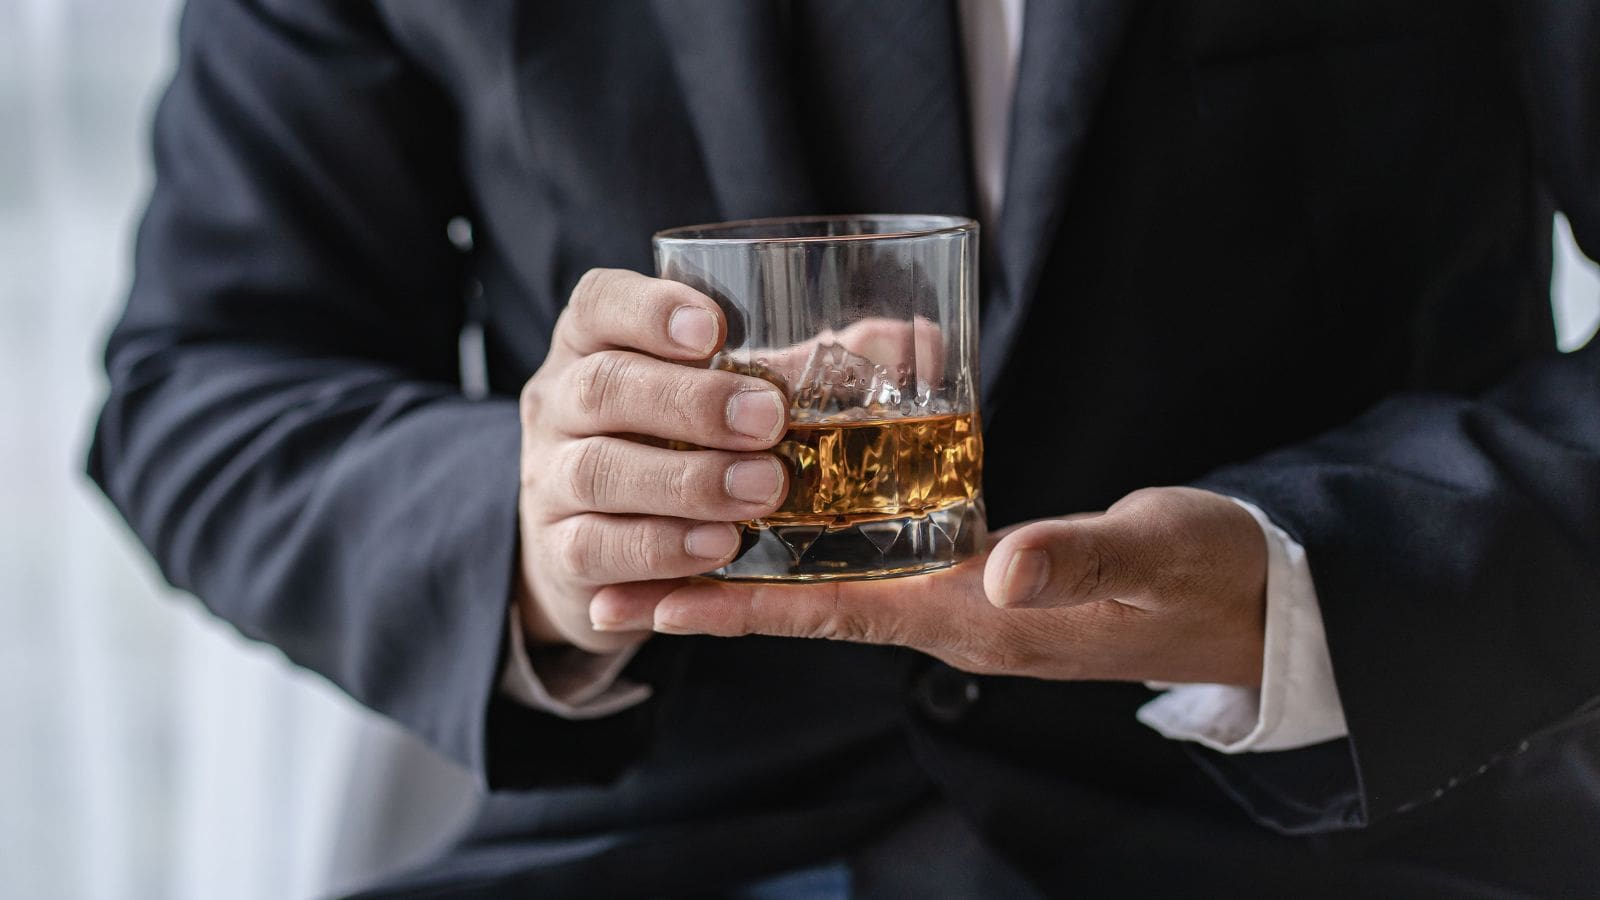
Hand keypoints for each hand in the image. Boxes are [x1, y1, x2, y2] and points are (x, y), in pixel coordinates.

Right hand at [515, 269, 789, 652]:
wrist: (604, 553)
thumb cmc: (674, 449)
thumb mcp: (715, 397)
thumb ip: (782, 369)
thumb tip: (890, 341)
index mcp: (591, 346)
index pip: (597, 303)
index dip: (650, 310)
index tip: (714, 330)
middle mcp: (558, 405)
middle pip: (601, 386)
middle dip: (689, 402)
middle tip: (767, 420)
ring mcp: (549, 480)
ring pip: (597, 470)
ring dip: (686, 480)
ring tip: (762, 488)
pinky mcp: (559, 552)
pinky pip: (596, 548)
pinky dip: (661, 547)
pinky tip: (719, 545)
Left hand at [607, 487, 1268, 685]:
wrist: (1254, 604)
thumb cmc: (1209, 574)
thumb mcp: (1154, 553)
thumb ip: (1081, 555)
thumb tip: (996, 567)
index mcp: (979, 620)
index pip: (830, 614)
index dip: (733, 607)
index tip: (643, 600)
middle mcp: (955, 620)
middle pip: (804, 608)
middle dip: (708, 597)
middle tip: (608, 583)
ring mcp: (967, 603)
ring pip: (833, 587)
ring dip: (749, 576)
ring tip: (663, 555)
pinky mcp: (984, 579)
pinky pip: (879, 567)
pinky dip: (819, 549)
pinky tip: (785, 523)